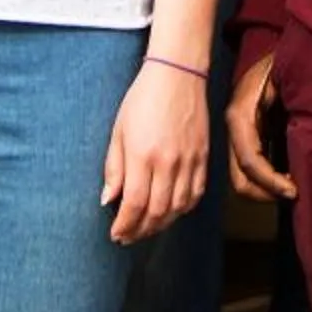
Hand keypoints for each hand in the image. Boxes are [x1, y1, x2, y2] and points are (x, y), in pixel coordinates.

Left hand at [104, 59, 211, 242]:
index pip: (133, 204)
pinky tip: (172, 211)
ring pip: (178, 208)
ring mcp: (189, 160)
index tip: (116, 234)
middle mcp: (168, 162)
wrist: (177, 74)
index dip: (124, 225)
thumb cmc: (143, 99)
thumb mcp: (118, 130)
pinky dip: (184, 209)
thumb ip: (114, 168)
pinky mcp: (204, 157)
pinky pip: (196, 193)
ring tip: (148, 227)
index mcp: (142, 155)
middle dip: (140, 230)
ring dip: (161, 224)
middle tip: (129, 237)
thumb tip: (107, 200)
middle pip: (157, 212)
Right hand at [225, 52, 295, 201]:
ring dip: (268, 189)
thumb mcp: (289, 76)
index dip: (271, 182)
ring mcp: (240, 133)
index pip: (250, 161)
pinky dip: (270, 179)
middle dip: (267, 193)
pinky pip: (254, 167)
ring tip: (296, 185)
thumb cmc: (287, 59)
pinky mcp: (250, 135)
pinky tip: (292, 174)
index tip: (296, 191)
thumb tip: (305, 135)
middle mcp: (236, 128)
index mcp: (242, 114)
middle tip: (297, 192)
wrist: (277, 45)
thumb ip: (294, 103)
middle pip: (240, 178)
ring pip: (244, 178)